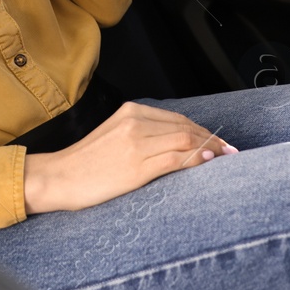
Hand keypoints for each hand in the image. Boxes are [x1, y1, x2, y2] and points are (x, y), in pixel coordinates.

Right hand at [21, 102, 238, 214]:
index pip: (179, 119)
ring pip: (185, 140)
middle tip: (231, 152)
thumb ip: (143, 134)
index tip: (219, 143)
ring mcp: (137, 143)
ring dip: (210, 149)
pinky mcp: (137, 166)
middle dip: (212, 139)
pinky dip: (195, 159)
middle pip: (186, 127)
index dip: (204, 130)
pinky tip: (207, 162)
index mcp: (131, 111)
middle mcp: (136, 122)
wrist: (58, 178)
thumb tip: (177, 144)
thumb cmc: (85, 163)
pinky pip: (175, 158)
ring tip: (225, 159)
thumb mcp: (115, 137)